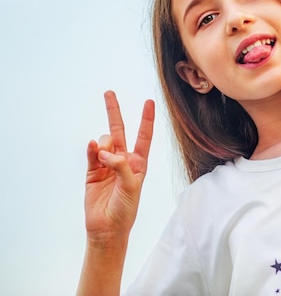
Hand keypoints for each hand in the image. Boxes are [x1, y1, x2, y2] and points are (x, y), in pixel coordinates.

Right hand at [84, 91, 154, 241]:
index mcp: (139, 163)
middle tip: (109, 93)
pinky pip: (92, 153)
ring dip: (105, 145)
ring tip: (105, 161)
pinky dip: (92, 149)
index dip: (146, 119)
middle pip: (120, 130)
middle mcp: (124, 160)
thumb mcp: (131, 186)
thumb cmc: (126, 209)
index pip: (144, 136)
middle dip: (114, 111)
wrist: (107, 228)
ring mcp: (107, 164)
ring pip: (104, 142)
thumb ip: (121, 165)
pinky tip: (93, 147)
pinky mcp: (92, 171)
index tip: (149, 101)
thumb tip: (106, 151)